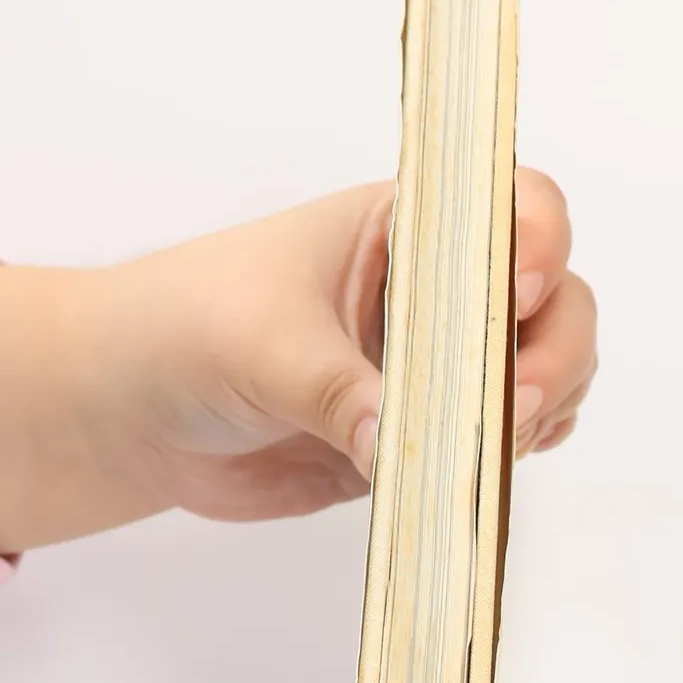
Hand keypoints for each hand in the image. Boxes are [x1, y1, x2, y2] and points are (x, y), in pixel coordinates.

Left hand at [0, 169, 595, 552]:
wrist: (128, 411)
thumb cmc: (181, 330)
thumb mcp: (260, 346)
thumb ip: (335, 394)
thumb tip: (398, 451)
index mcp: (404, 227)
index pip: (513, 207)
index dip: (541, 244)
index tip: (517, 295)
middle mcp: (436, 291)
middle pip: (555, 302)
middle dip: (553, 353)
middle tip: (511, 406)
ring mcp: (437, 367)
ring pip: (541, 378)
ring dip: (541, 412)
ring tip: (494, 449)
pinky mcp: (422, 438)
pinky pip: (498, 447)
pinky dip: (511, 462)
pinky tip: (487, 475)